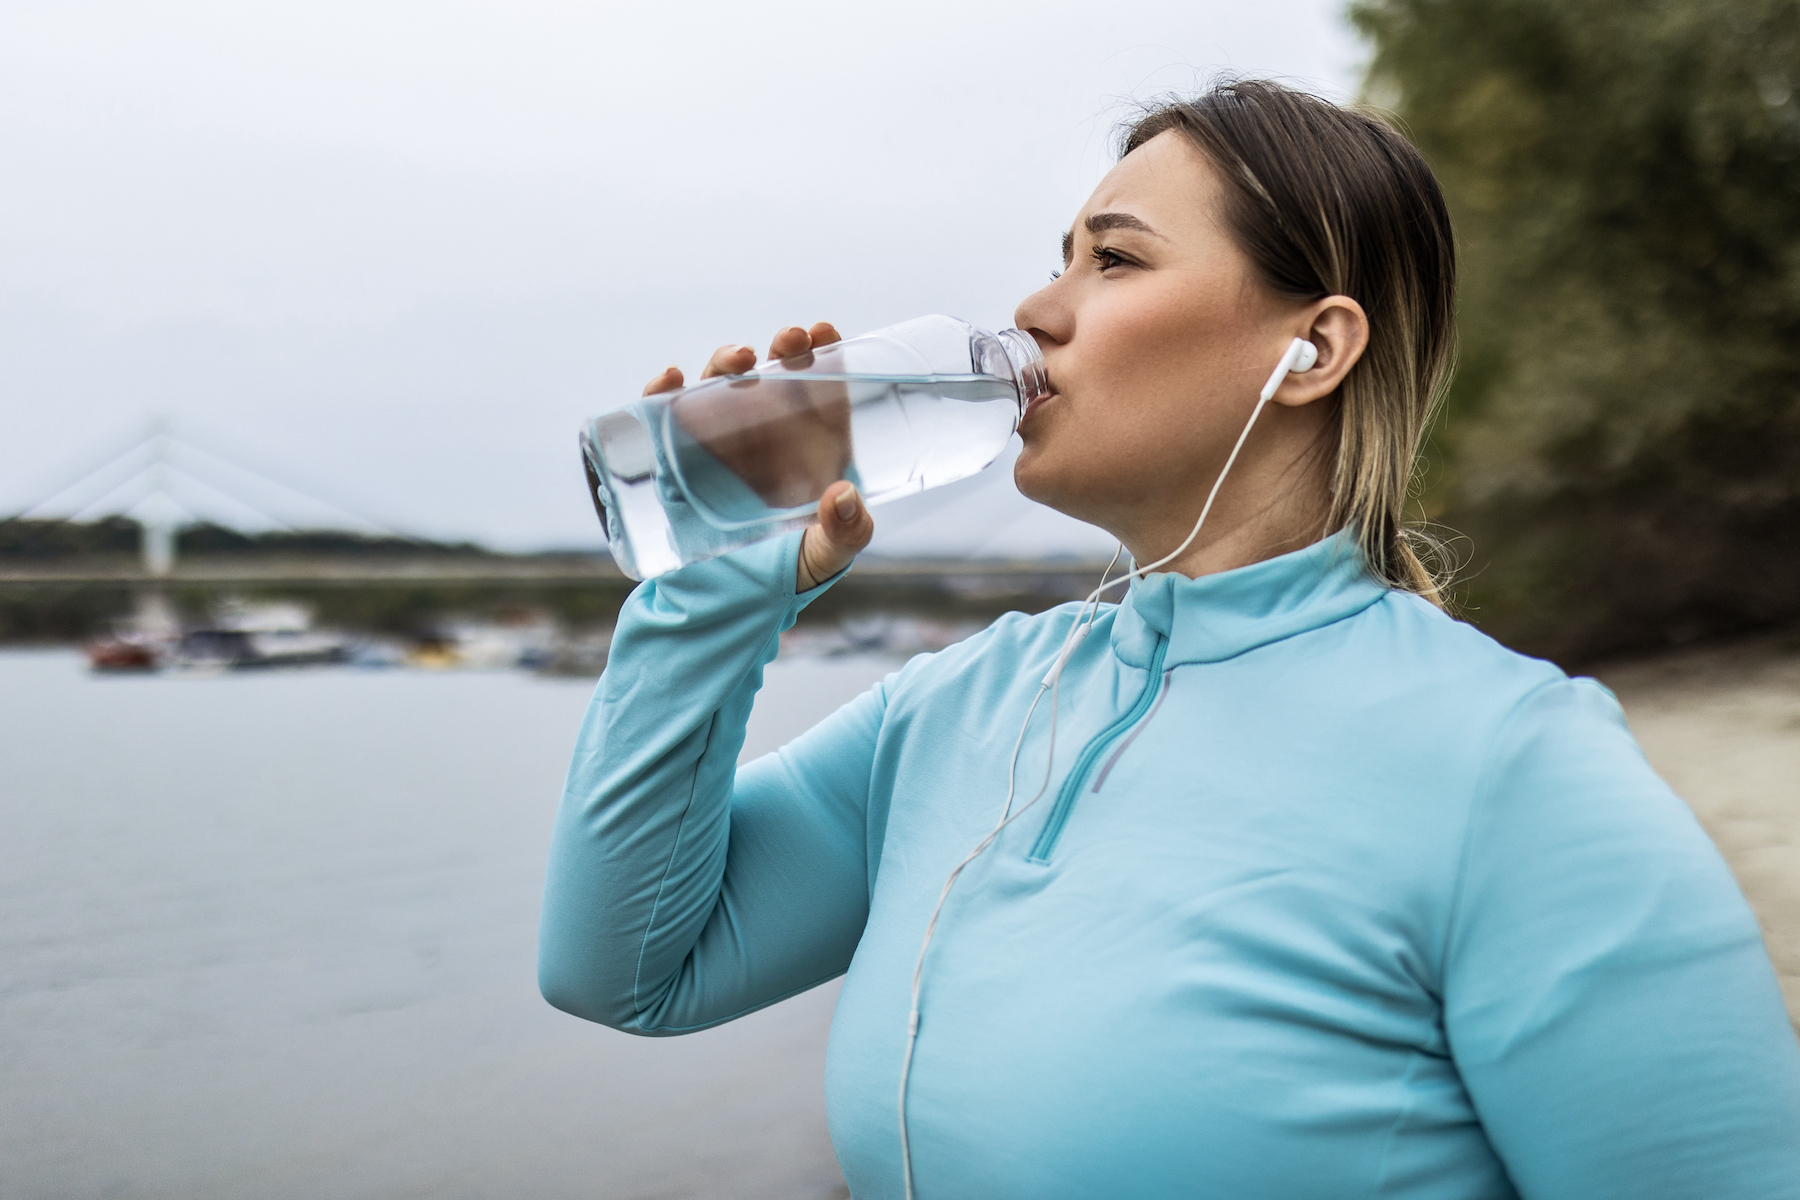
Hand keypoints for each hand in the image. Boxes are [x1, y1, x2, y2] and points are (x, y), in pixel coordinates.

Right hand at [642, 323, 872, 590]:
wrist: (731, 601)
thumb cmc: (791, 570)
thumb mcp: (826, 556)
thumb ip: (845, 533)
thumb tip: (843, 497)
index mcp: (812, 444)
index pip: (821, 383)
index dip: (824, 350)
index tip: (822, 331)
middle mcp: (768, 432)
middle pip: (774, 374)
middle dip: (781, 348)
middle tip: (788, 340)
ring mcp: (723, 442)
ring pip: (723, 385)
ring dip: (727, 362)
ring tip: (739, 360)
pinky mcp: (680, 459)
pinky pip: (666, 416)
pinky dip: (661, 392)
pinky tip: (669, 380)